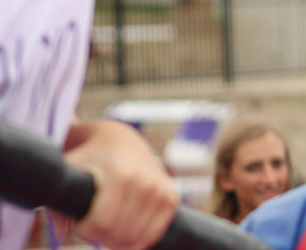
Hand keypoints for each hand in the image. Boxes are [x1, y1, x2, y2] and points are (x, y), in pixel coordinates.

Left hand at [63, 119, 178, 249]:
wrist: (122, 141)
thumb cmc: (91, 158)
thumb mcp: (70, 170)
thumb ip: (59, 200)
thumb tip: (61, 231)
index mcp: (121, 175)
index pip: (102, 222)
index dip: (86, 230)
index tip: (80, 224)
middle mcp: (145, 182)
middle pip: (119, 233)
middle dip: (100, 237)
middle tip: (92, 228)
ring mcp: (161, 191)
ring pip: (136, 238)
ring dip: (117, 242)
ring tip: (106, 230)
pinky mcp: (171, 198)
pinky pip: (154, 234)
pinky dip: (138, 242)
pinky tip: (125, 237)